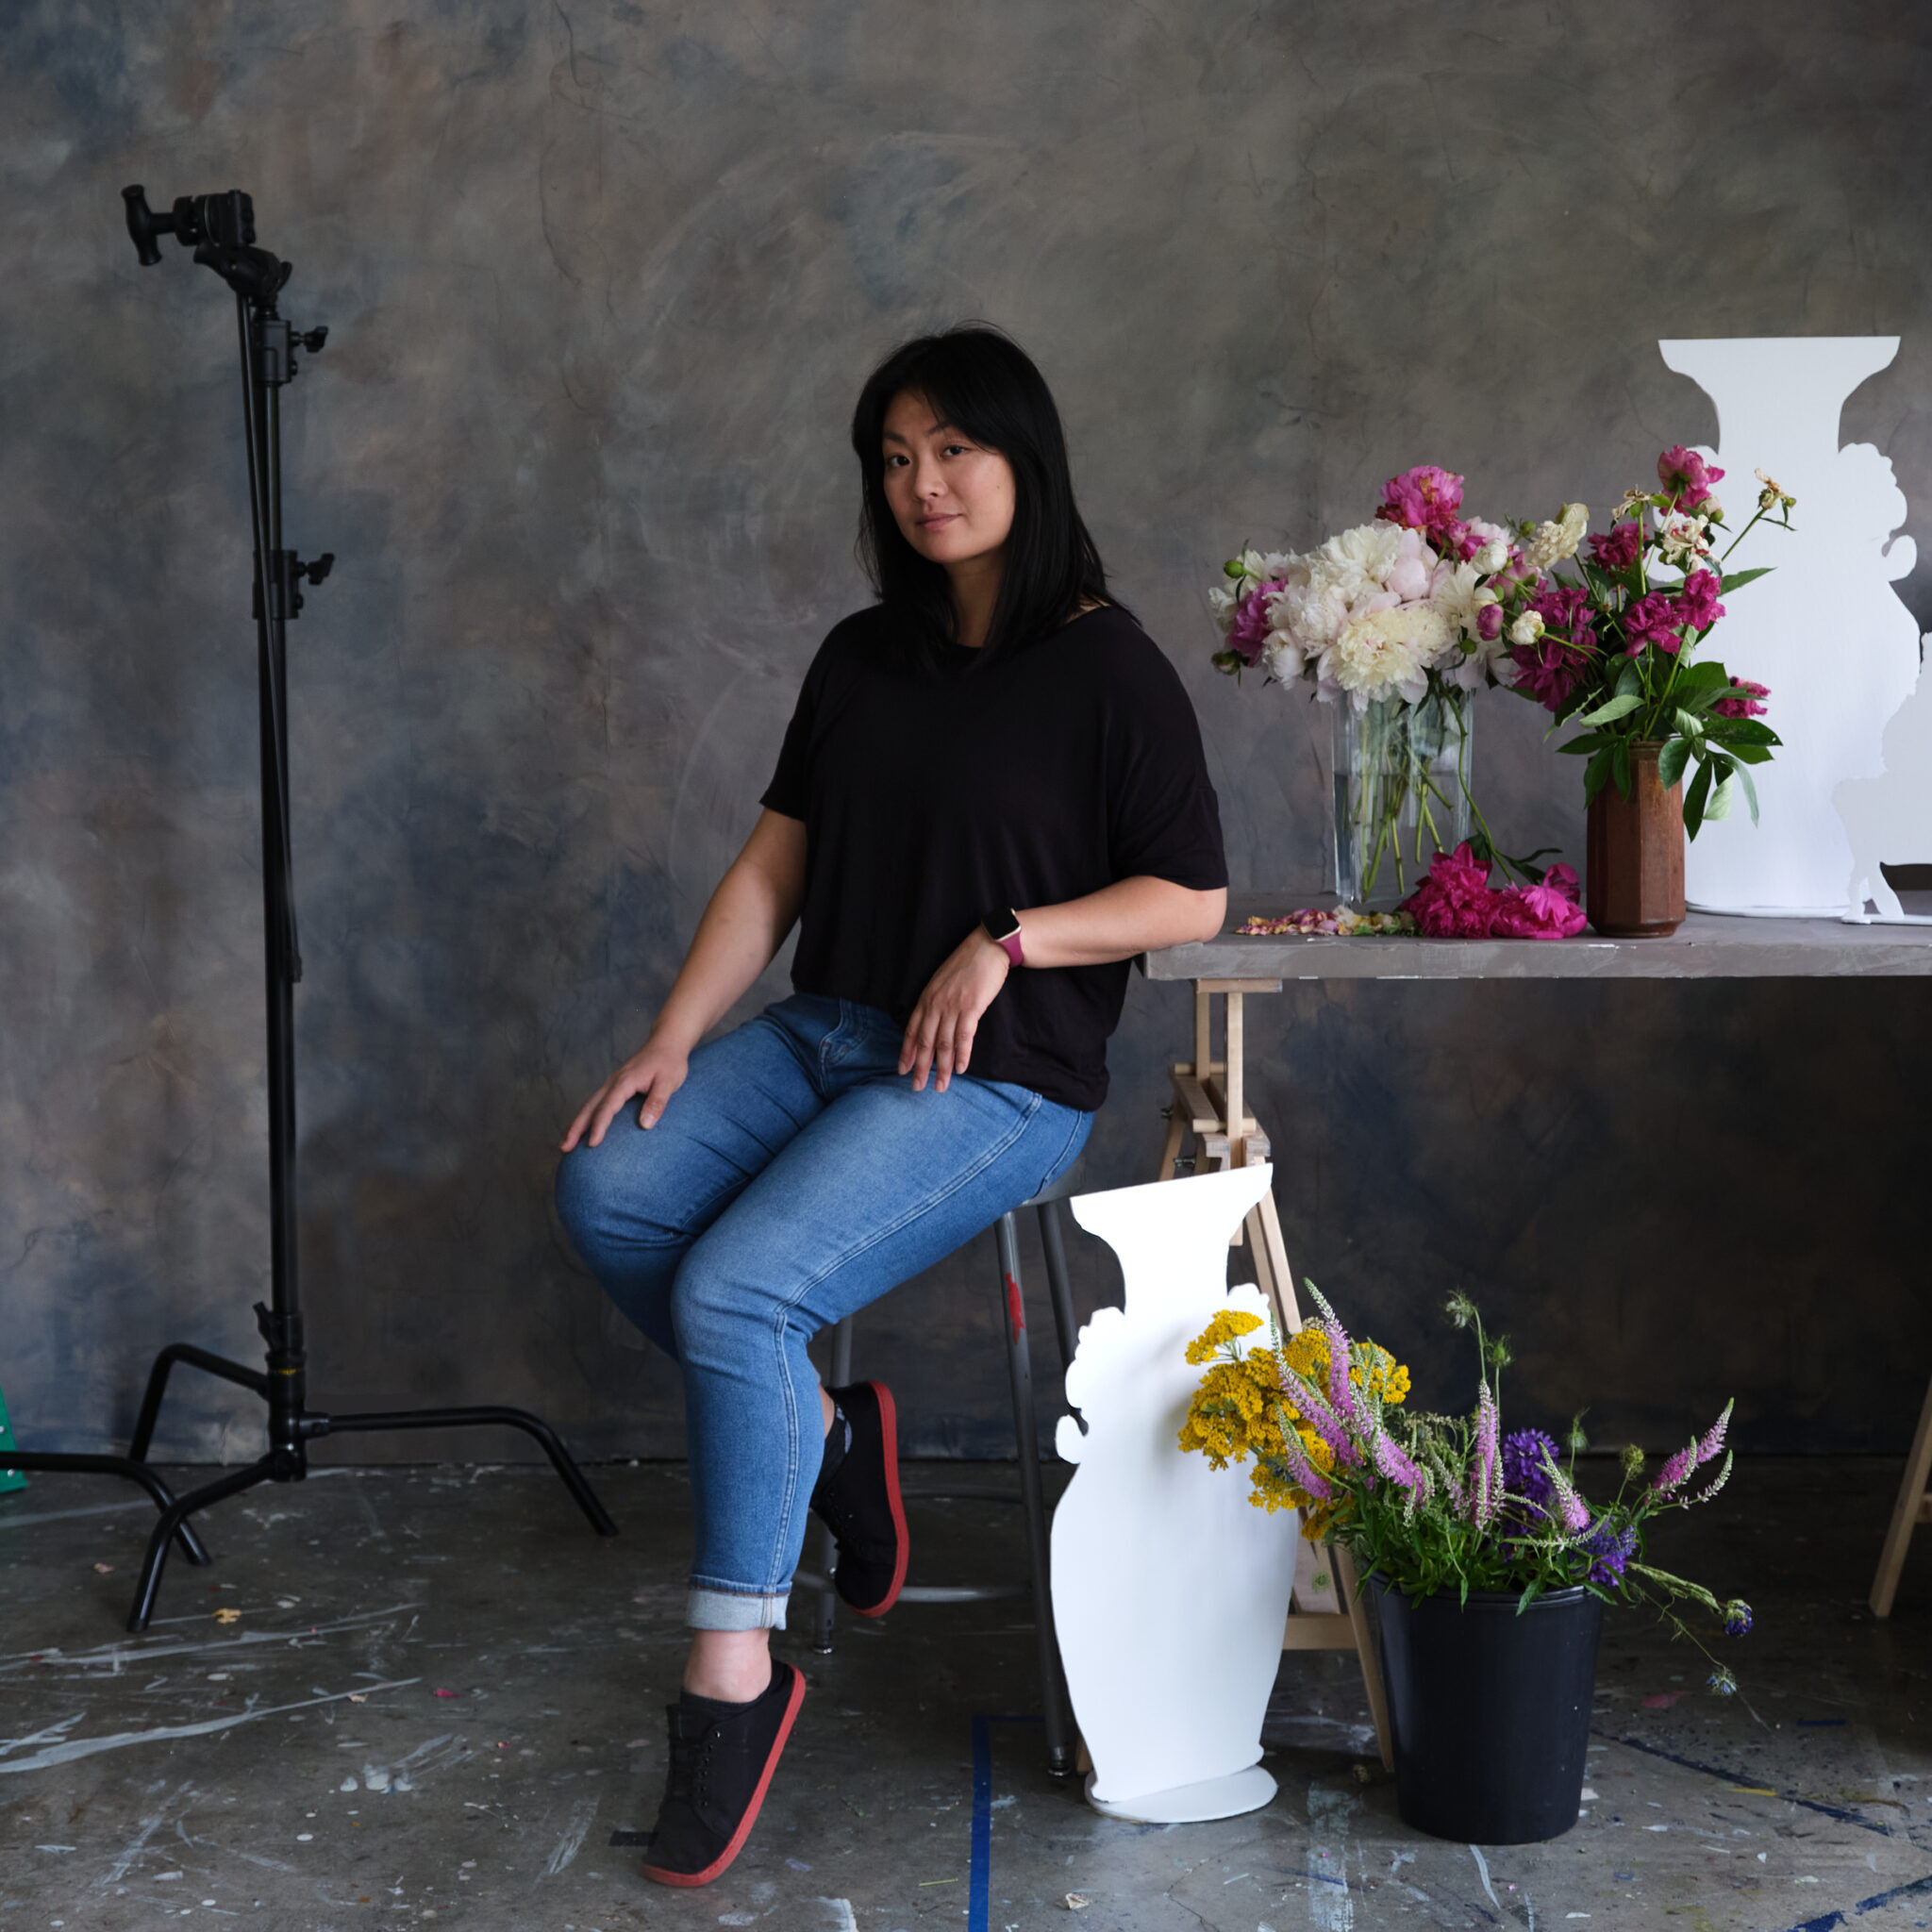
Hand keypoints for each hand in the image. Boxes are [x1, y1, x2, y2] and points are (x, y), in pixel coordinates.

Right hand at [560, 1036, 690, 1150]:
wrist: (666, 1042)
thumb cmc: (670, 1062)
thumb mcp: (669, 1082)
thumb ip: (657, 1102)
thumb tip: (645, 1125)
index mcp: (624, 1082)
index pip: (607, 1107)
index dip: (599, 1126)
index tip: (593, 1144)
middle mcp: (613, 1082)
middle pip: (589, 1107)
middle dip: (576, 1128)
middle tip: (564, 1148)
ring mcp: (612, 1083)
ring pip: (589, 1105)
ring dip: (577, 1124)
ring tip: (566, 1144)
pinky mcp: (615, 1085)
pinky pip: (596, 1102)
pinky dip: (586, 1116)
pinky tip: (583, 1128)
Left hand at [898, 928, 1010, 1092]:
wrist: (987, 948)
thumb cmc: (966, 965)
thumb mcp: (942, 982)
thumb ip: (935, 1002)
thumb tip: (932, 1023)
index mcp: (926, 998)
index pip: (912, 1031)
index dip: (906, 1052)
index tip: (902, 1070)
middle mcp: (935, 1004)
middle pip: (925, 1042)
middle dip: (920, 1067)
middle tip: (917, 1087)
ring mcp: (952, 1007)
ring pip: (943, 1044)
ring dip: (942, 1068)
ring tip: (940, 1086)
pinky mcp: (971, 1008)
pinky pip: (964, 1037)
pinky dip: (962, 1055)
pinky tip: (961, 1069)